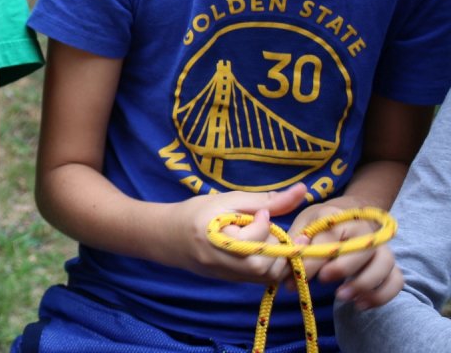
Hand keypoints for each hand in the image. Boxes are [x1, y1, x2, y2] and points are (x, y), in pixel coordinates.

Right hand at [168, 183, 309, 283]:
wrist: (168, 236)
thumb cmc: (196, 213)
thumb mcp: (228, 200)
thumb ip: (265, 200)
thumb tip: (303, 191)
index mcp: (219, 240)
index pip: (257, 237)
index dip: (263, 220)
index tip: (258, 211)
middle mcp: (225, 265)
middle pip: (268, 264)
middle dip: (276, 243)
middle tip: (266, 226)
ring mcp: (230, 277)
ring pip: (270, 275)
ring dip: (277, 255)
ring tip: (267, 237)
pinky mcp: (235, 282)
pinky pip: (263, 278)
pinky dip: (271, 263)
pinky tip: (264, 248)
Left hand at [285, 201, 403, 308]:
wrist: (347, 216)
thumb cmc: (319, 224)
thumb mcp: (303, 224)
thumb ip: (296, 239)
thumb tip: (291, 254)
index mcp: (338, 217)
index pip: (329, 239)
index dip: (312, 261)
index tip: (295, 277)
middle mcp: (365, 229)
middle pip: (363, 249)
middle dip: (342, 268)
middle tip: (322, 281)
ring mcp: (381, 247)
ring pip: (385, 264)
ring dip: (364, 283)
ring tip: (341, 296)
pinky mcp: (390, 264)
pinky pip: (396, 280)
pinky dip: (382, 294)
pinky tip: (360, 304)